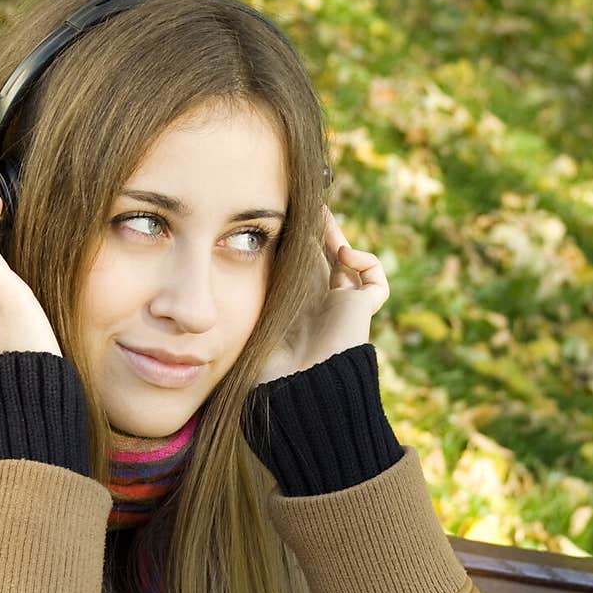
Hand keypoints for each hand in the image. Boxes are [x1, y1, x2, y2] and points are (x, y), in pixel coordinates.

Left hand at [255, 208, 390, 384]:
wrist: (301, 387)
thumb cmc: (269, 365)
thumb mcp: (248, 323)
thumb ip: (240, 300)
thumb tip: (217, 273)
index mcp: (291, 309)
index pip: (294, 267)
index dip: (292, 243)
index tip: (281, 218)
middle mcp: (317, 305)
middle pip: (322, 258)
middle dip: (317, 231)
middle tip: (309, 205)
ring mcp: (341, 307)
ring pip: (348, 263)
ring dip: (338, 238)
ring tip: (325, 220)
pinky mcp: (362, 310)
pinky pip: (375, 282)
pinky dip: (367, 263)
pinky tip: (346, 256)